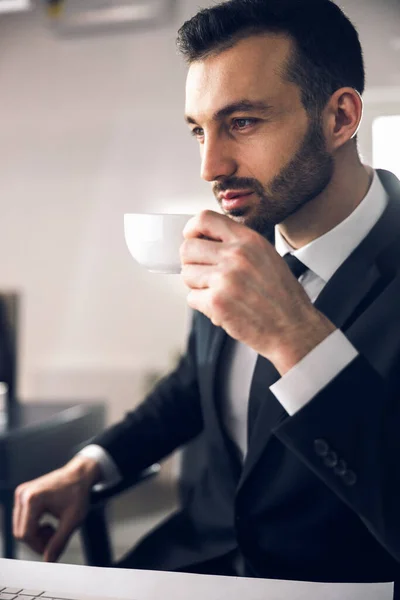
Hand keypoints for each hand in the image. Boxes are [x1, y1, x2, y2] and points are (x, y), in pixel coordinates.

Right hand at [13, 456, 100, 561]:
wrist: (79, 474)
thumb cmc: (78, 494)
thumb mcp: (72, 520)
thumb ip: (59, 542)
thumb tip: (48, 561)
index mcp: (33, 499)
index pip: (26, 535)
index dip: (39, 546)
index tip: (54, 547)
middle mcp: (23, 494)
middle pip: (20, 532)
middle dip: (37, 541)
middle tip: (55, 536)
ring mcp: (21, 493)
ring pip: (20, 528)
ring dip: (35, 535)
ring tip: (53, 529)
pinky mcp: (22, 495)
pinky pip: (21, 520)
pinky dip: (33, 526)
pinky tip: (47, 523)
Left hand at [181, 210, 335, 373]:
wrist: (294, 328)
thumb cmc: (282, 296)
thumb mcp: (266, 256)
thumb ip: (238, 245)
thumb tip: (205, 240)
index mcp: (248, 240)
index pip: (204, 219)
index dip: (191, 229)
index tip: (191, 238)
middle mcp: (236, 255)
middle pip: (188, 248)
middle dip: (191, 263)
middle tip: (203, 273)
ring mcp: (225, 279)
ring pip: (186, 274)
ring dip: (197, 286)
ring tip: (218, 293)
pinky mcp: (216, 302)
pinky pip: (191, 298)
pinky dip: (203, 305)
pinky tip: (222, 308)